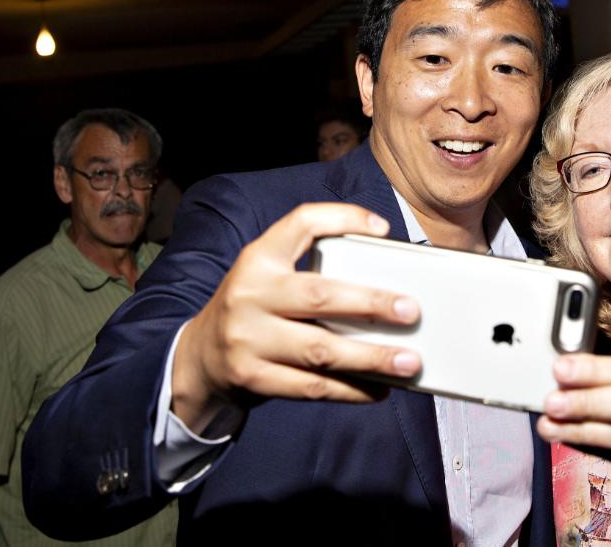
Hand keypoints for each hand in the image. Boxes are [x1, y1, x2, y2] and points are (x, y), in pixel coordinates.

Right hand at [173, 202, 422, 432]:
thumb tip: (387, 276)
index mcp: (258, 258)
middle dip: (371, 304)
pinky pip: (313, 388)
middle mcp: (249, 294)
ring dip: (371, 358)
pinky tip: (380, 389)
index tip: (383, 229)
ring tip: (409, 362)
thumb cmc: (255, 309)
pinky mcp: (254, 378)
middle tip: (411, 311)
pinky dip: (352, 390)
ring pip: (320, 351)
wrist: (199, 359)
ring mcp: (248, 339)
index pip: (301, 223)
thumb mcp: (270, 273)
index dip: (343, 219)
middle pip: (319, 296)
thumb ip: (314, 265)